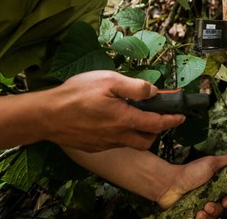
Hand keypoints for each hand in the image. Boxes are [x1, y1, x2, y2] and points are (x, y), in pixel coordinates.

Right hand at [42, 70, 184, 151]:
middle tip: (158, 117)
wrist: (45, 115)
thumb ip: (134, 87)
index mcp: (125, 119)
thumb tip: (153, 91)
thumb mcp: (108, 80)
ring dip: (138, 133)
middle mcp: (117, 136)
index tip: (181, 116)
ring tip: (134, 116)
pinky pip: (114, 144)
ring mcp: (104, 144)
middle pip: (147, 140)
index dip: (172, 119)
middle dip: (157, 131)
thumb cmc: (75, 94)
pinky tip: (112, 122)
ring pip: (130, 143)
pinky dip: (121, 135)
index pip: (157, 123)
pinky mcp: (93, 147)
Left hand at [157, 155, 226, 217]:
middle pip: (220, 209)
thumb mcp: (210, 163)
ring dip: (208, 216)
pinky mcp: (192, 214)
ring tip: (200, 211)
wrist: (170, 185)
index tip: (224, 201)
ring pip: (211, 216)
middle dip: (216, 209)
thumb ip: (226, 161)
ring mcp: (199, 206)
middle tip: (208, 206)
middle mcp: (208, 196)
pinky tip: (196, 215)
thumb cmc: (190, 172)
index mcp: (215, 185)